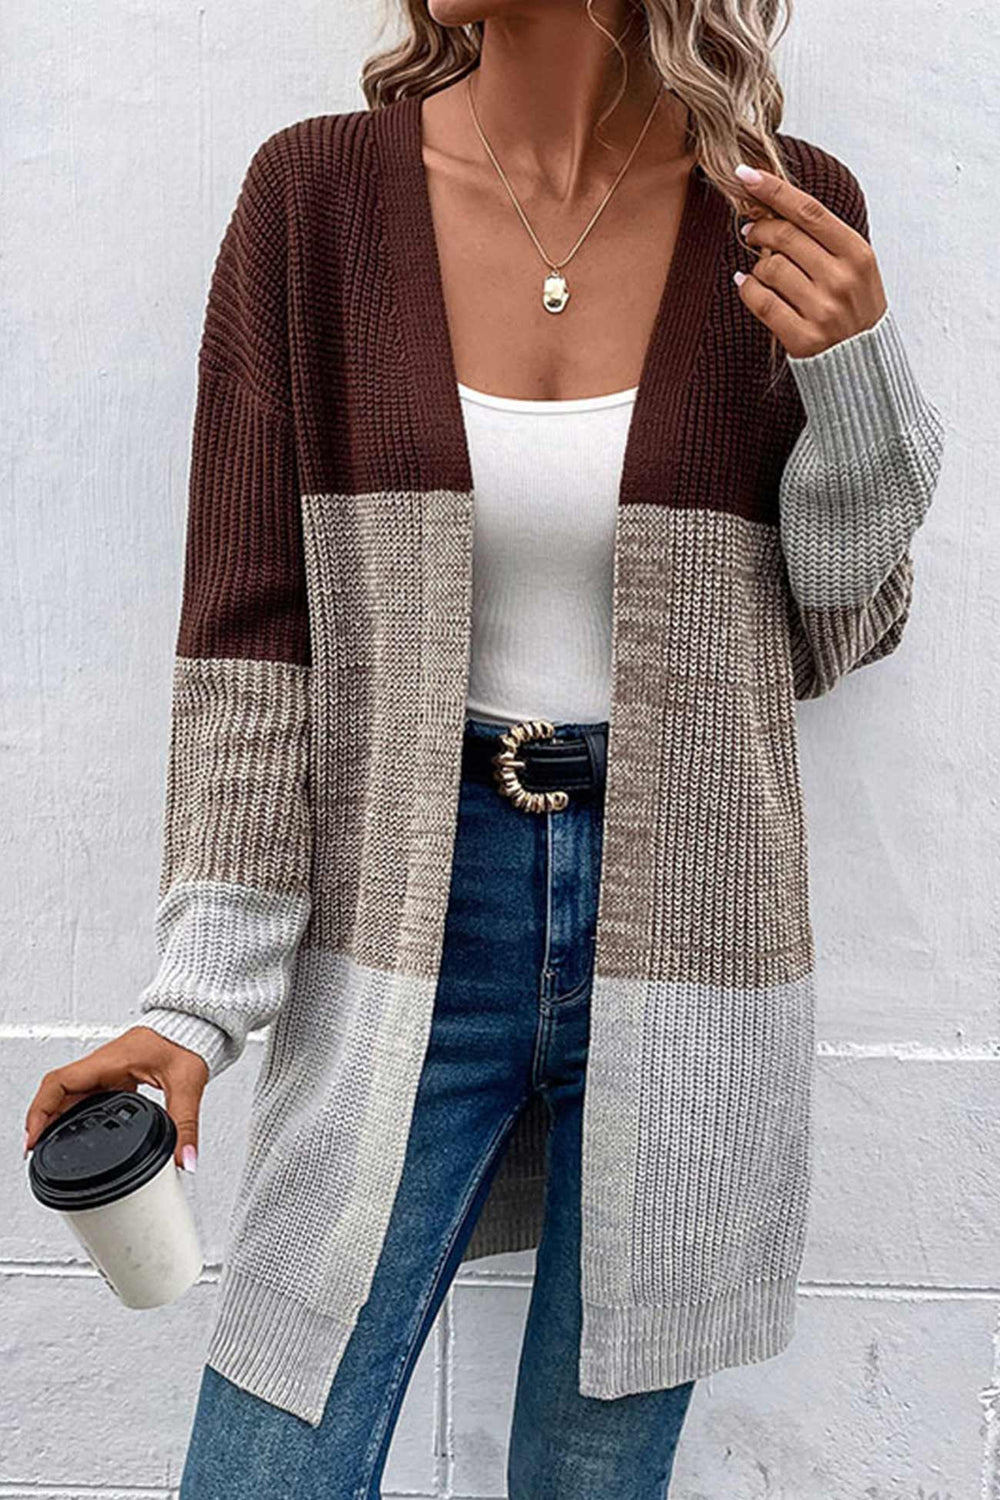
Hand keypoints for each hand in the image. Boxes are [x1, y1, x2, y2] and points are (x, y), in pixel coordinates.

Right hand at [23, 1027, 208, 1171]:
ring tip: (50, 1144)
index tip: (33, 1138)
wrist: (195, 1023)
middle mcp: (104, 1064)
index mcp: (111, 1061)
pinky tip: (79, 1129)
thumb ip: (185, 1124)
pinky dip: (77, 1112)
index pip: (60, 1082)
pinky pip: (87, 1094)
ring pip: (71, 1094)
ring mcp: (109, 1069)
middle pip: (59, 1092)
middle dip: (44, 1120)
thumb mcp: (187, 1083)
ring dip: (57, 1116)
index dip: (40, 1111)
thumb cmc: (188, 1039)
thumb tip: (184, 1159)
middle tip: (38, 1149)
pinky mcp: (117, 1075)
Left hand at [731, 164, 887, 358]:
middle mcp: (842, 280)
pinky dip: (748, 290)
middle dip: (760, 229)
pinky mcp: (803, 338)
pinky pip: (760, 302)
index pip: (809, 211)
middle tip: (752, 231)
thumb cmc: (855, 309)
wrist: (864, 365)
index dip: (774, 190)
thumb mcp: (855, 268)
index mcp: (858, 255)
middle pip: (784, 237)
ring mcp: (822, 311)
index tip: (746, 175)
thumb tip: (773, 207)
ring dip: (758, 267)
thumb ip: (824, 239)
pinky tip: (748, 286)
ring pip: (769, 269)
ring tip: (764, 272)